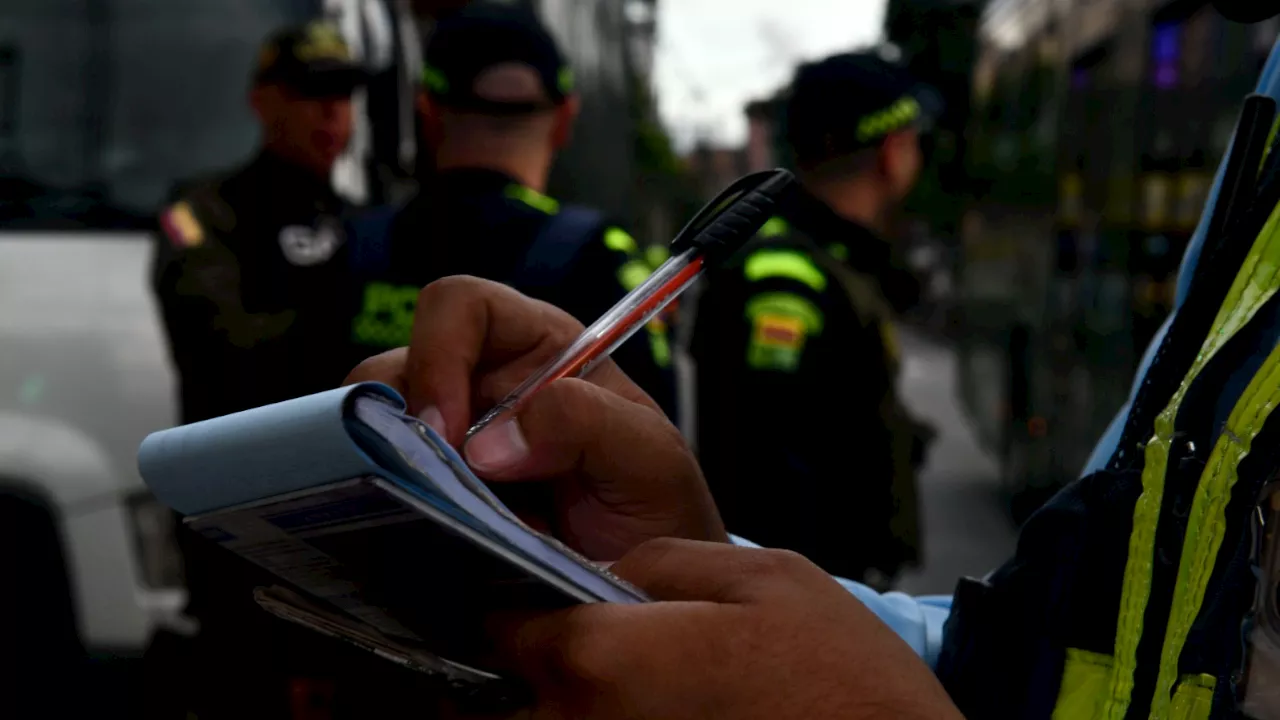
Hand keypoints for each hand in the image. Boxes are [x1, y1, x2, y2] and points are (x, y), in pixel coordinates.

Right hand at [345, 276, 726, 559]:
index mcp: (540, 350)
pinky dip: (387, 511)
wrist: (648, 590)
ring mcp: (451, 445)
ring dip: (390, 472)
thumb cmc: (657, 509)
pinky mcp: (430, 497)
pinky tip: (423, 539)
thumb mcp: (650, 460)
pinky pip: (380, 489)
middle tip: (431, 486)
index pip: (463, 307)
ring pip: (374, 430)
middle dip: (400, 422)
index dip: (440, 352)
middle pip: (397, 365)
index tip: (446, 429)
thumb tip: (488, 442)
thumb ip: (588, 425)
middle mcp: (484, 387)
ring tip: (434, 518)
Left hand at [487, 539, 962, 719]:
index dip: (513, 600)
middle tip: (547, 630)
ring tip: (599, 670)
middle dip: (517, 661)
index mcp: (604, 661)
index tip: (524, 589)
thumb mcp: (764, 577)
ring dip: (538, 700)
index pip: (505, 626)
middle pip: (501, 696)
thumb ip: (663, 563)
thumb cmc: (840, 682)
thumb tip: (607, 573)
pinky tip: (628, 703)